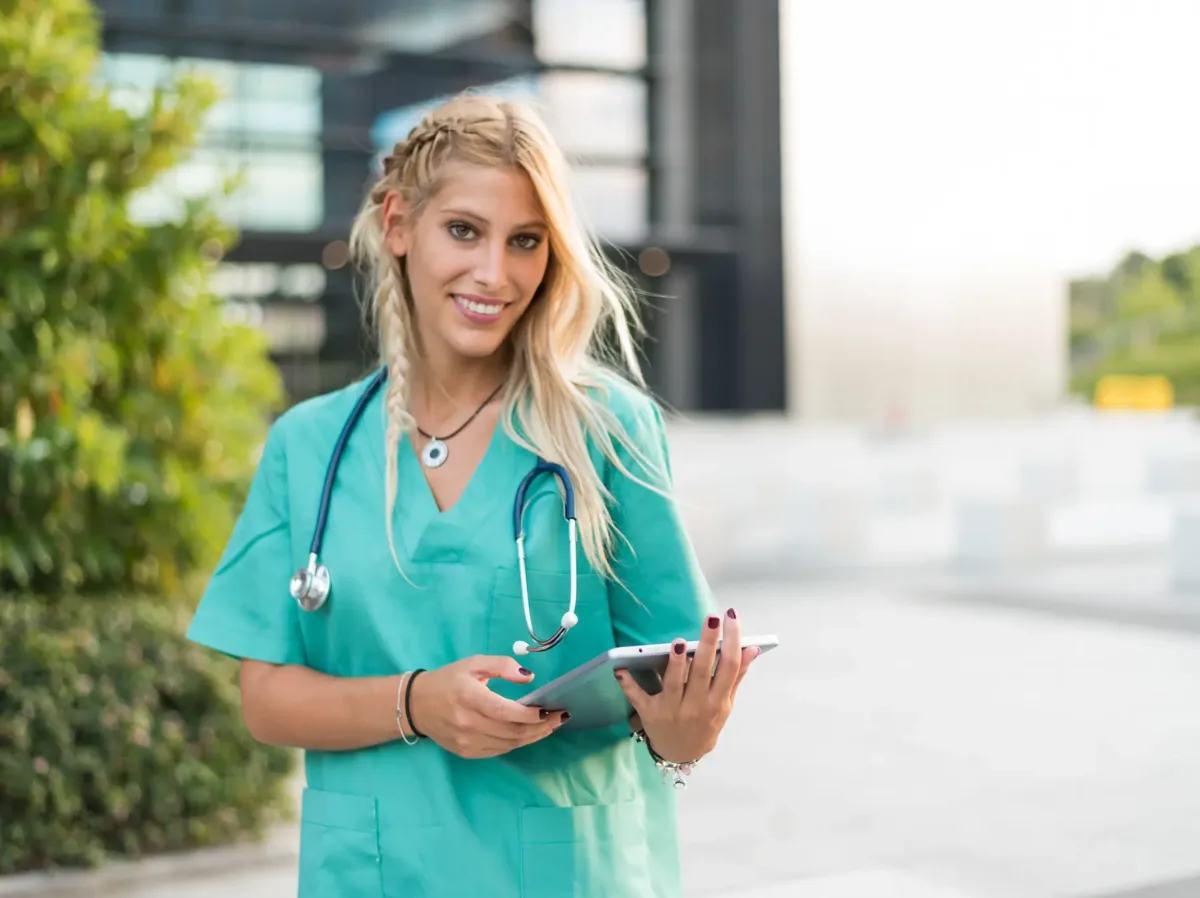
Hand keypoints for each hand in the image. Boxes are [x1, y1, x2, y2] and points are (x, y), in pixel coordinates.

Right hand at [407, 655, 567, 758]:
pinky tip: (529, 733)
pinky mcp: (467, 752)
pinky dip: (517, 743)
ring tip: (549, 726)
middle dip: (540, 726)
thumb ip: (502, 666)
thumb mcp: (473, 663)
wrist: (417, 705)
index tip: (549, 709)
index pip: (505, 712)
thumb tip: (529, 677)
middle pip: (512, 731)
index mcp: (469, 697)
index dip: (530, 715)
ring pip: (509, 744)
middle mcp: (467, 723)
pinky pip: (499, 751)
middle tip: (559, 717)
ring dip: (533, 737)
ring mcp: (466, 741)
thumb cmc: (449, 680)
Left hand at [614, 608, 757, 762]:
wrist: (682, 754)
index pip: (730, 667)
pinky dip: (628, 684)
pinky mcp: (649, 714)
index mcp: (718, 701)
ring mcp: (672, 710)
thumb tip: (751, 648)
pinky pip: (638, 697)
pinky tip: (621, 668)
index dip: (733, 641)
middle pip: (704, 671)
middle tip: (713, 618)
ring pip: (674, 684)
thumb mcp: (725, 704)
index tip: (731, 617)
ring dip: (676, 664)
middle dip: (709, 644)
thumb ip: (736, 676)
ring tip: (680, 643)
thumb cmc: (706, 722)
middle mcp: (697, 706)